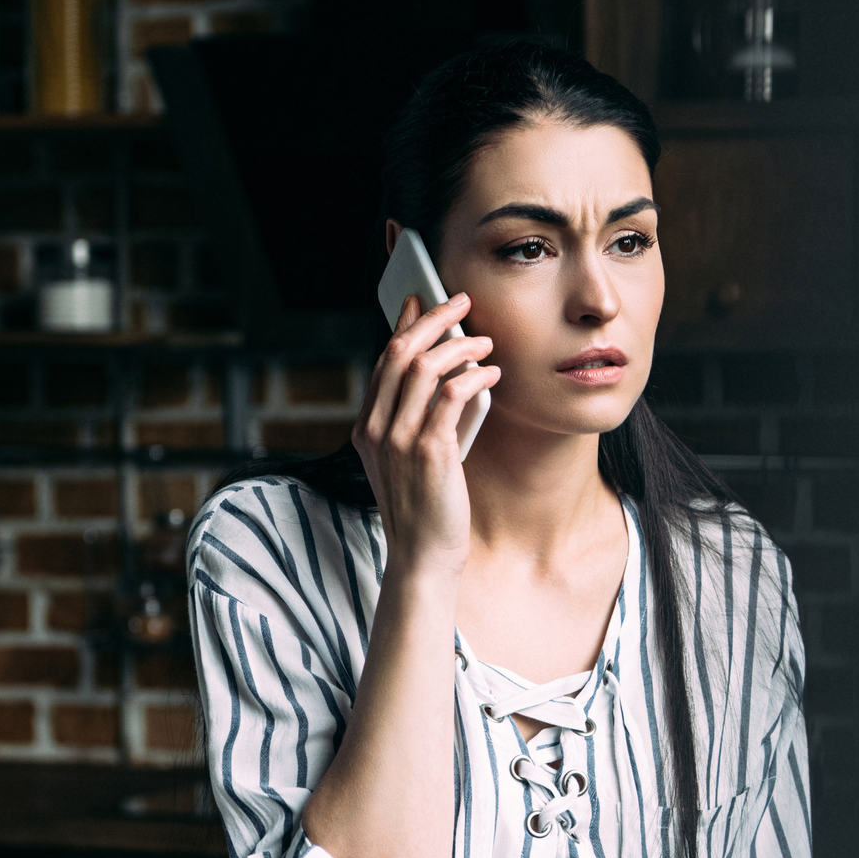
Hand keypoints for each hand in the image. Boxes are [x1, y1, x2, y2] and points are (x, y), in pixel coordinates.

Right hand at [353, 292, 500, 579]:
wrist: (424, 556)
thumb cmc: (429, 506)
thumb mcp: (418, 455)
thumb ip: (426, 416)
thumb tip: (457, 371)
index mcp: (366, 429)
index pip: (382, 361)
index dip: (404, 326)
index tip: (422, 301)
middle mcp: (375, 430)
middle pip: (398, 352)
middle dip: (432, 319)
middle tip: (461, 301)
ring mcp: (397, 441)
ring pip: (423, 367)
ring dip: (459, 346)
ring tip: (485, 343)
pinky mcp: (428, 453)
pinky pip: (450, 395)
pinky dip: (474, 376)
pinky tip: (492, 374)